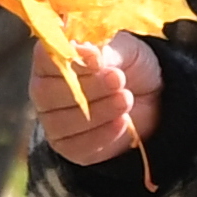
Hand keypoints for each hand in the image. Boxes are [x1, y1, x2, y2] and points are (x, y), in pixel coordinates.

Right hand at [31, 33, 161, 165]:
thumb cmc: (129, 66)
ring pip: (65, 121)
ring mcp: (54, 121)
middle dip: (89, 87)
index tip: (99, 60)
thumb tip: (88, 53)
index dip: (70, 58)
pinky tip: (123, 122)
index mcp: (52, 60)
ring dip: (100, 110)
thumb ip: (104, 51)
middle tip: (118, 79)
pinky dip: (103, 134)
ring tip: (126, 99)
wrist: (151, 97)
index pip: (45, 57)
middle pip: (50, 92)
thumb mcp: (124, 49)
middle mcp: (45, 91)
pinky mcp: (70, 147)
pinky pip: (79, 145)